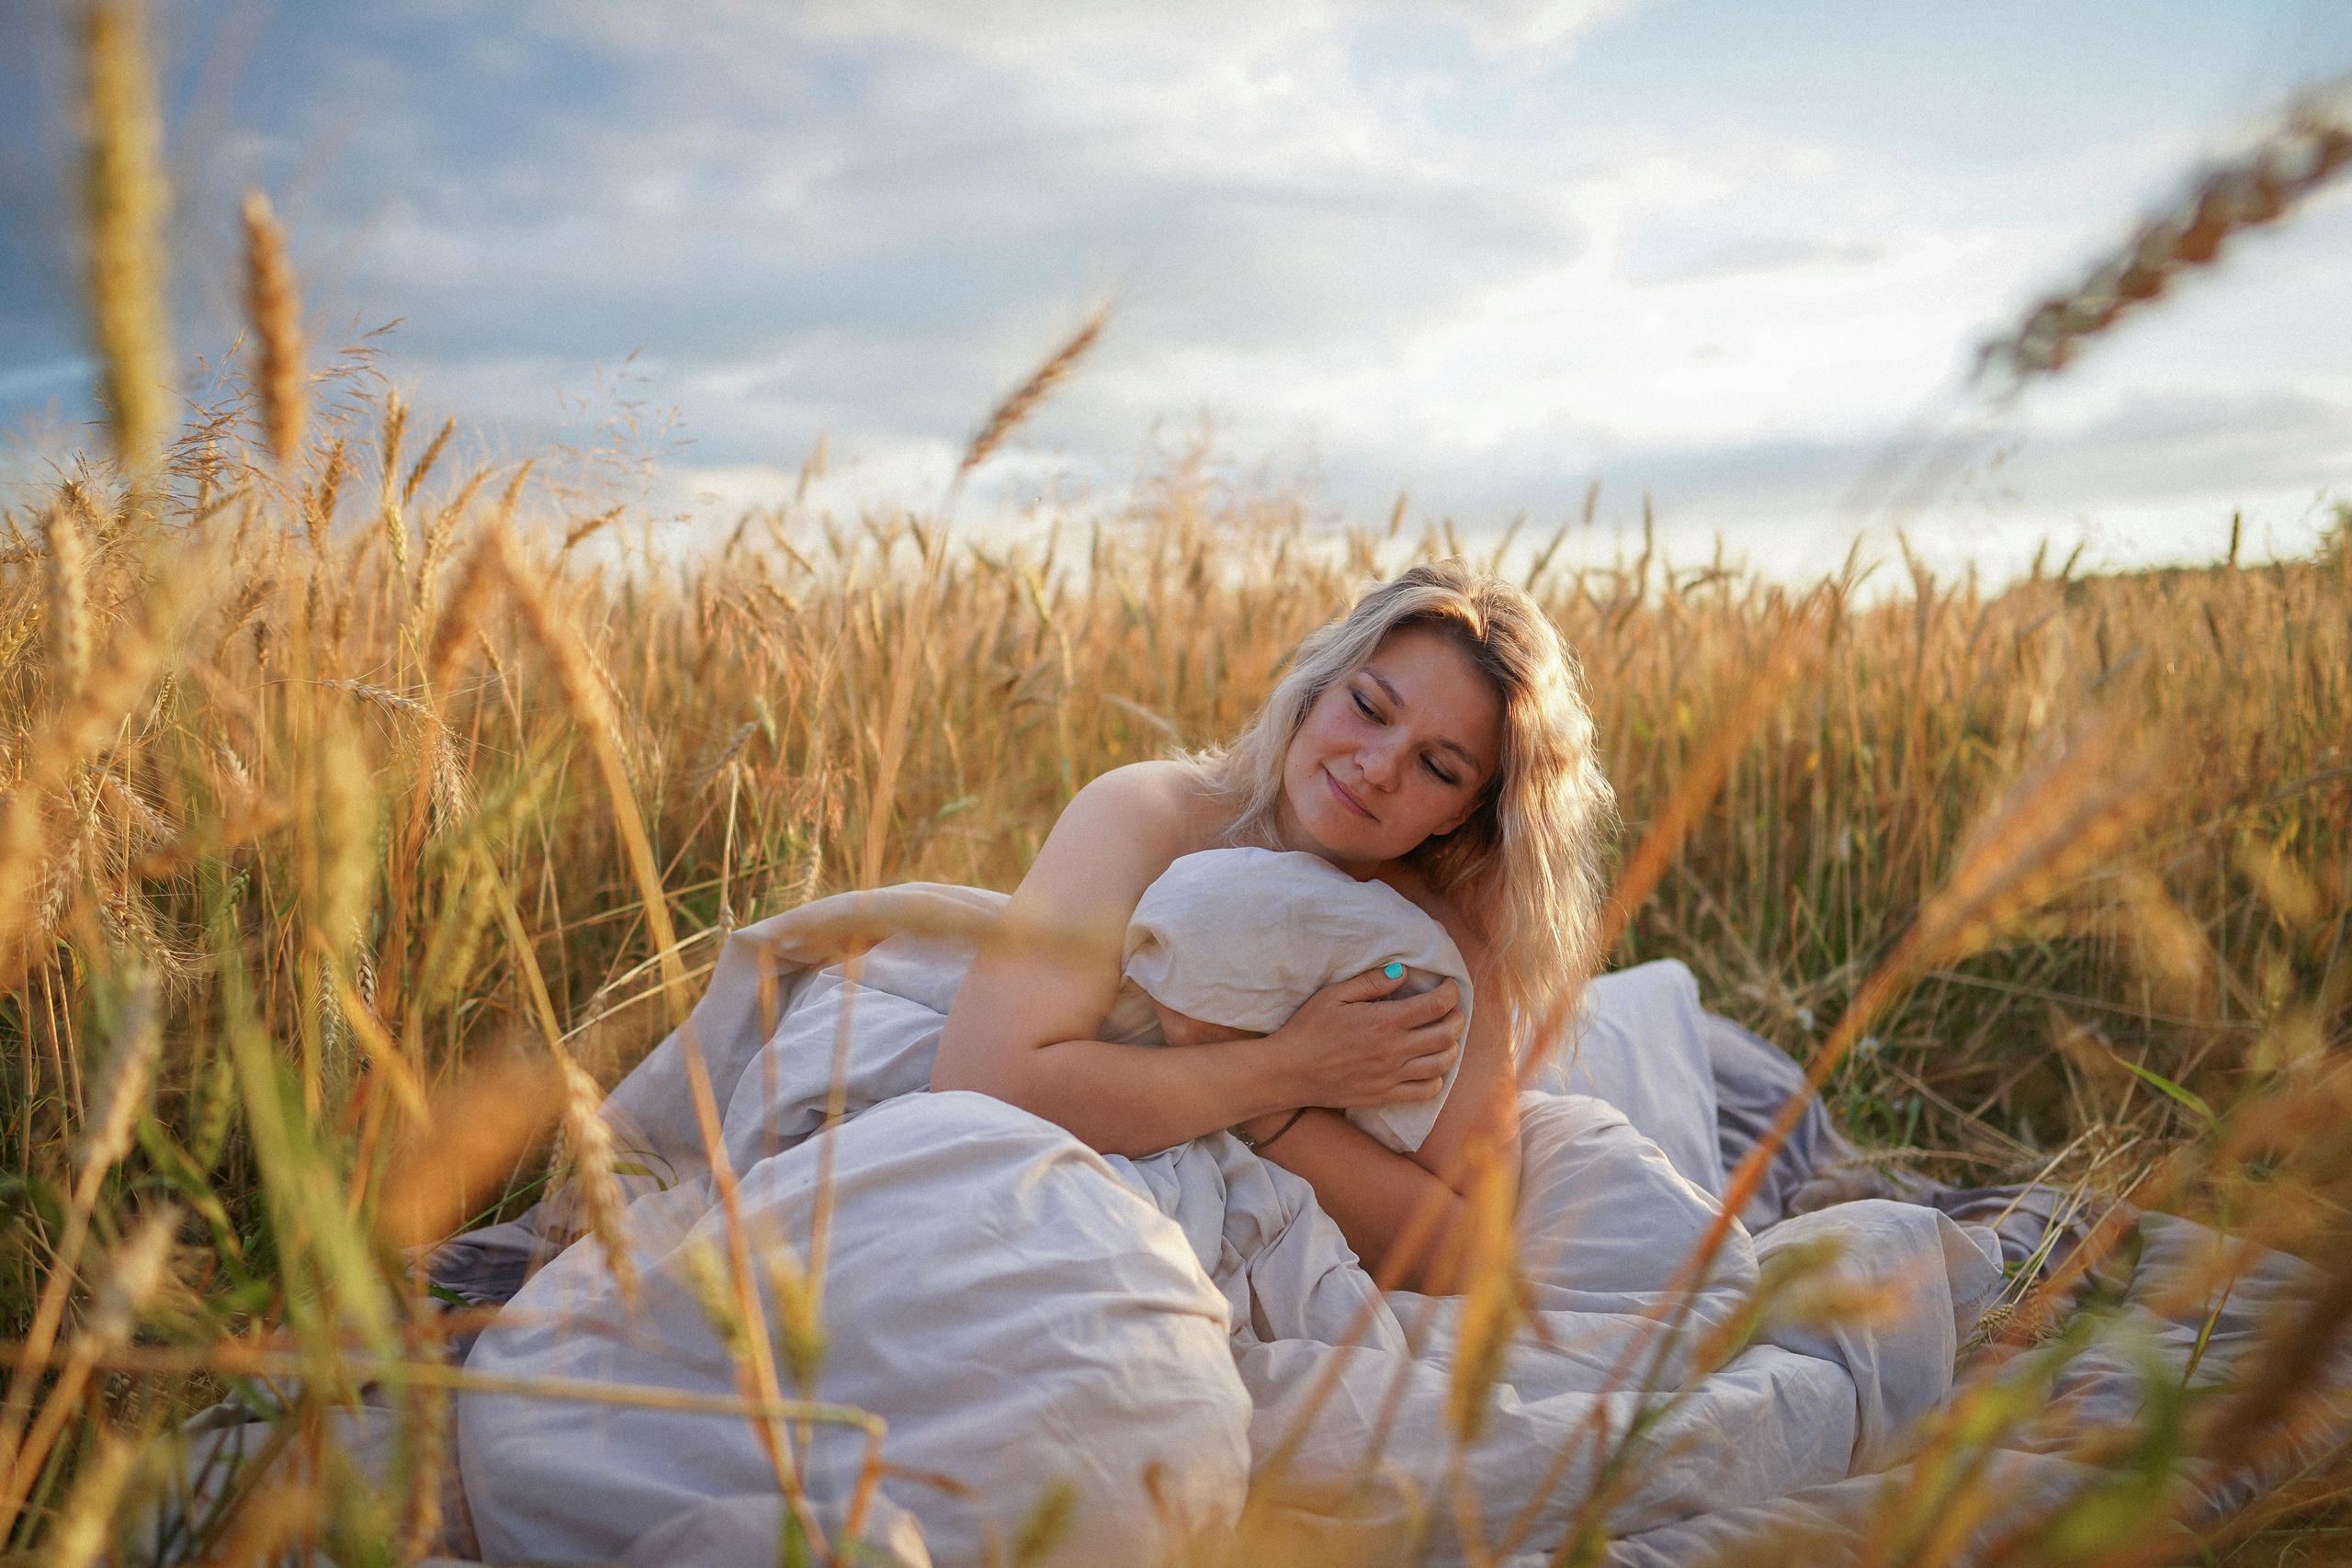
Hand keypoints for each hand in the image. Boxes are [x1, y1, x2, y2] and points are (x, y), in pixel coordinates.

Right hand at [1263, 968, 1462, 1108]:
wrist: (1289, 1072)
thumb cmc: (1308, 1029)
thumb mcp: (1335, 995)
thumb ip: (1372, 982)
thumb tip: (1403, 972)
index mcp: (1385, 1021)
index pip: (1436, 1005)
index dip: (1450, 992)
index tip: (1448, 985)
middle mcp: (1394, 1050)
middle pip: (1447, 1034)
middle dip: (1457, 1018)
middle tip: (1452, 1010)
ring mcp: (1392, 1076)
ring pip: (1442, 1064)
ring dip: (1451, 1048)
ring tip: (1445, 1037)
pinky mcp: (1385, 1095)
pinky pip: (1425, 1091)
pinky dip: (1436, 1078)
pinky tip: (1430, 1067)